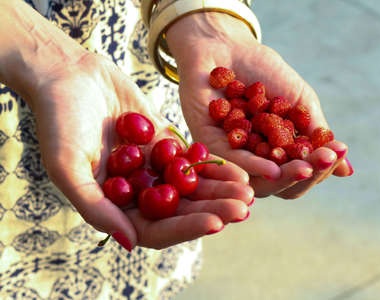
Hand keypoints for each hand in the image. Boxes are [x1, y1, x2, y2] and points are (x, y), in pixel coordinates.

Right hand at [25, 52, 252, 250]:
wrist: (68, 75)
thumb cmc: (58, 120)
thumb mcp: (67, 165)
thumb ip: (95, 206)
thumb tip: (128, 242)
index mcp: (115, 205)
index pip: (154, 228)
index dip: (185, 228)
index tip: (215, 223)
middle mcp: (137, 191)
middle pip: (181, 210)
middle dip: (213, 210)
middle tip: (243, 209)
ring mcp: (152, 167)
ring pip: (191, 186)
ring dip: (220, 190)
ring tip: (248, 191)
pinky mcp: (164, 142)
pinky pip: (193, 158)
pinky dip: (215, 164)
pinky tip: (238, 167)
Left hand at [167, 12, 352, 199]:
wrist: (229, 45)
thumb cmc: (266, 74)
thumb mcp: (299, 103)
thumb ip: (317, 136)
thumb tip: (347, 171)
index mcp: (275, 153)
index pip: (299, 173)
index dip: (319, 168)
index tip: (336, 153)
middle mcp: (253, 158)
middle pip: (279, 184)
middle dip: (304, 175)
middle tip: (324, 162)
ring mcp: (231, 153)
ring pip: (257, 179)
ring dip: (284, 176)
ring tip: (306, 168)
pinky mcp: (208, 143)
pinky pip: (230, 161)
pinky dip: (253, 166)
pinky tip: (273, 169)